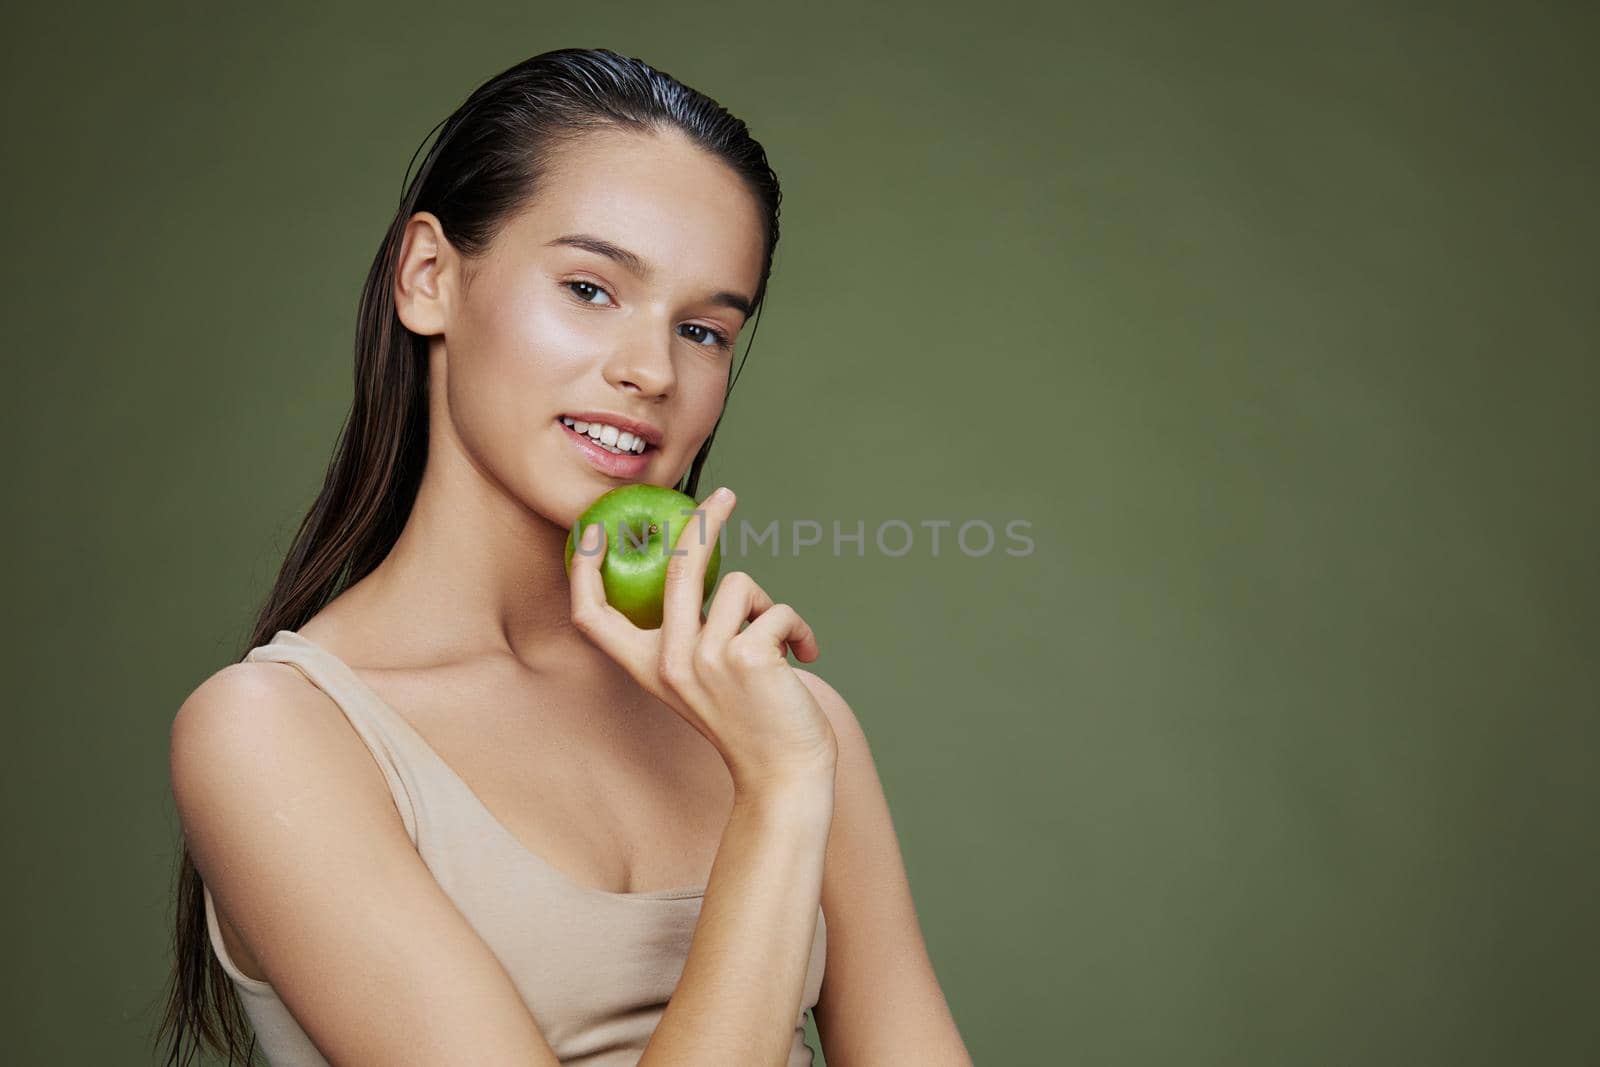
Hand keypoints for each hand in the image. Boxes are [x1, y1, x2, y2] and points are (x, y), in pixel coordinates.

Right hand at [567, 487, 837, 796]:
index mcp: (649, 668)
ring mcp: (706, 657)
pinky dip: (800, 629)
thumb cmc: (752, 724)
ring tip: (782, 647)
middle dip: (704, 523)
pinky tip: (803, 659)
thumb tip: (704, 573)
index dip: (585, 570)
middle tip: (726, 497)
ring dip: (770, 608)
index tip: (593, 531)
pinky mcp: (748, 655)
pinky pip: (777, 609)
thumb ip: (694, 637)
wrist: (785, 776)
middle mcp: (670, 661)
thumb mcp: (704, 680)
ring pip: (740, 585)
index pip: (593, 616)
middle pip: (677, 568)